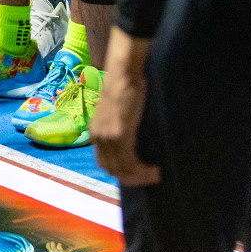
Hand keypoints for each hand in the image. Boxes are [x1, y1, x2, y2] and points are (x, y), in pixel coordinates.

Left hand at [90, 29, 161, 186]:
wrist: (123, 73)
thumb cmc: (124, 87)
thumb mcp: (117, 112)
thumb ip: (118, 128)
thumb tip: (132, 142)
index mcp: (96, 132)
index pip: (105, 163)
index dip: (122, 172)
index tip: (139, 174)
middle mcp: (98, 137)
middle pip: (112, 170)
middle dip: (132, 178)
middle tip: (150, 178)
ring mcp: (108, 137)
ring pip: (122, 169)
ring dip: (139, 177)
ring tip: (155, 175)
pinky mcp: (119, 134)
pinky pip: (130, 162)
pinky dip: (142, 170)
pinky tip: (155, 169)